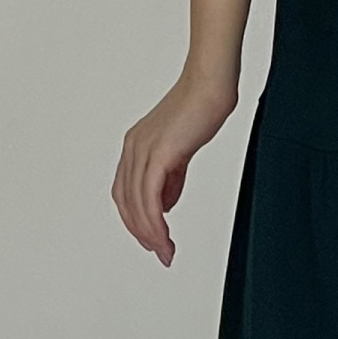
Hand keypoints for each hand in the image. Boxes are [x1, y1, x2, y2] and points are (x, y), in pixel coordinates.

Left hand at [112, 69, 237, 265]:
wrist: (211, 85)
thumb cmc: (203, 107)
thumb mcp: (182, 148)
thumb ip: (172, 175)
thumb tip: (166, 202)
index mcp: (136, 145)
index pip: (126, 191)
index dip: (136, 218)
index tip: (151, 238)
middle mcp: (133, 148)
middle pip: (126, 201)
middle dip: (141, 232)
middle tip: (160, 253)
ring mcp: (142, 150)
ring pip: (136, 204)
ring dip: (150, 233)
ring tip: (166, 251)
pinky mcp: (158, 153)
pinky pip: (149, 197)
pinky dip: (155, 222)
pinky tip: (165, 236)